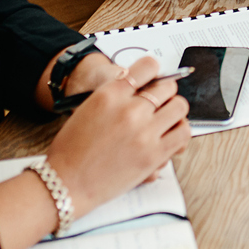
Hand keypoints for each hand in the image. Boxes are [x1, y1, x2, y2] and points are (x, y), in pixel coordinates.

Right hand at [46, 54, 190, 213]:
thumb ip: (117, 95)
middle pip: (167, 87)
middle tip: (160, 101)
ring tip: (166, 119)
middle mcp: (130, 110)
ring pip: (179, 107)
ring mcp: (144, 133)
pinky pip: (183, 134)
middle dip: (165, 92)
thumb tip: (145, 86)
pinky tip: (168, 135)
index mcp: (110, 94)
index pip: (148, 66)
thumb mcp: (88, 108)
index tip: (154, 78)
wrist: (66, 182)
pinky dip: (179, 132)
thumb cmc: (72, 149)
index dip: (153, 71)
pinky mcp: (154, 155)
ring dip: (175, 111)